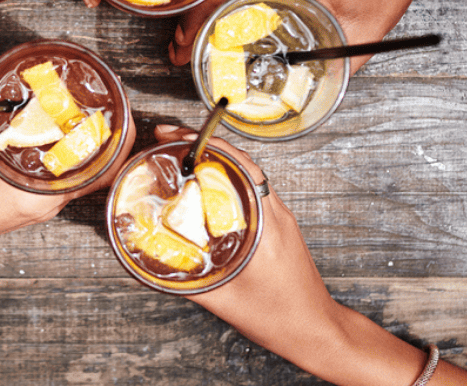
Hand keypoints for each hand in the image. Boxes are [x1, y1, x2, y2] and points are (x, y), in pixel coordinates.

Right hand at [0, 59, 137, 258]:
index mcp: (41, 196)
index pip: (104, 167)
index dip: (121, 135)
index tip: (124, 106)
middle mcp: (46, 202)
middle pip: (96, 164)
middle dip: (106, 128)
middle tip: (104, 95)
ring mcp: (36, 203)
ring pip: (77, 167)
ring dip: (83, 137)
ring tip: (83, 103)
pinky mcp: (23, 199)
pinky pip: (55, 170)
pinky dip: (59, 147)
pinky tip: (48, 125)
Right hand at [151, 124, 462, 385]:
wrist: (315, 331)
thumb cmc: (281, 318)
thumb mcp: (224, 301)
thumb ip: (185, 281)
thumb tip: (151, 265)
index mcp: (264, 224)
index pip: (237, 165)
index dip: (204, 144)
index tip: (176, 137)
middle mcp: (276, 213)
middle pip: (240, 160)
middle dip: (203, 143)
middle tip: (171, 139)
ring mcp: (281, 216)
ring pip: (247, 171)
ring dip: (216, 159)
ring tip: (184, 157)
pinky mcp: (280, 225)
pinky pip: (252, 188)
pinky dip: (227, 178)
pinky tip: (207, 187)